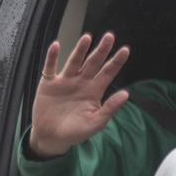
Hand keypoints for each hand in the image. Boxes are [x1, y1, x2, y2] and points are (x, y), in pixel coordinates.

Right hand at [28, 32, 129, 157]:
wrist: (51, 138)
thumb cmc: (75, 132)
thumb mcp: (95, 123)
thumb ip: (110, 108)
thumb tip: (126, 94)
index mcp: (94, 91)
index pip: (108, 73)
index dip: (116, 62)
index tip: (125, 50)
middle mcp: (81, 82)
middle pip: (93, 63)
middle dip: (101, 50)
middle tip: (109, 37)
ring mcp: (65, 81)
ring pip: (74, 61)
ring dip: (80, 50)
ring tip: (87, 38)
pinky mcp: (49, 84)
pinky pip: (50, 67)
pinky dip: (52, 57)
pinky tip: (55, 45)